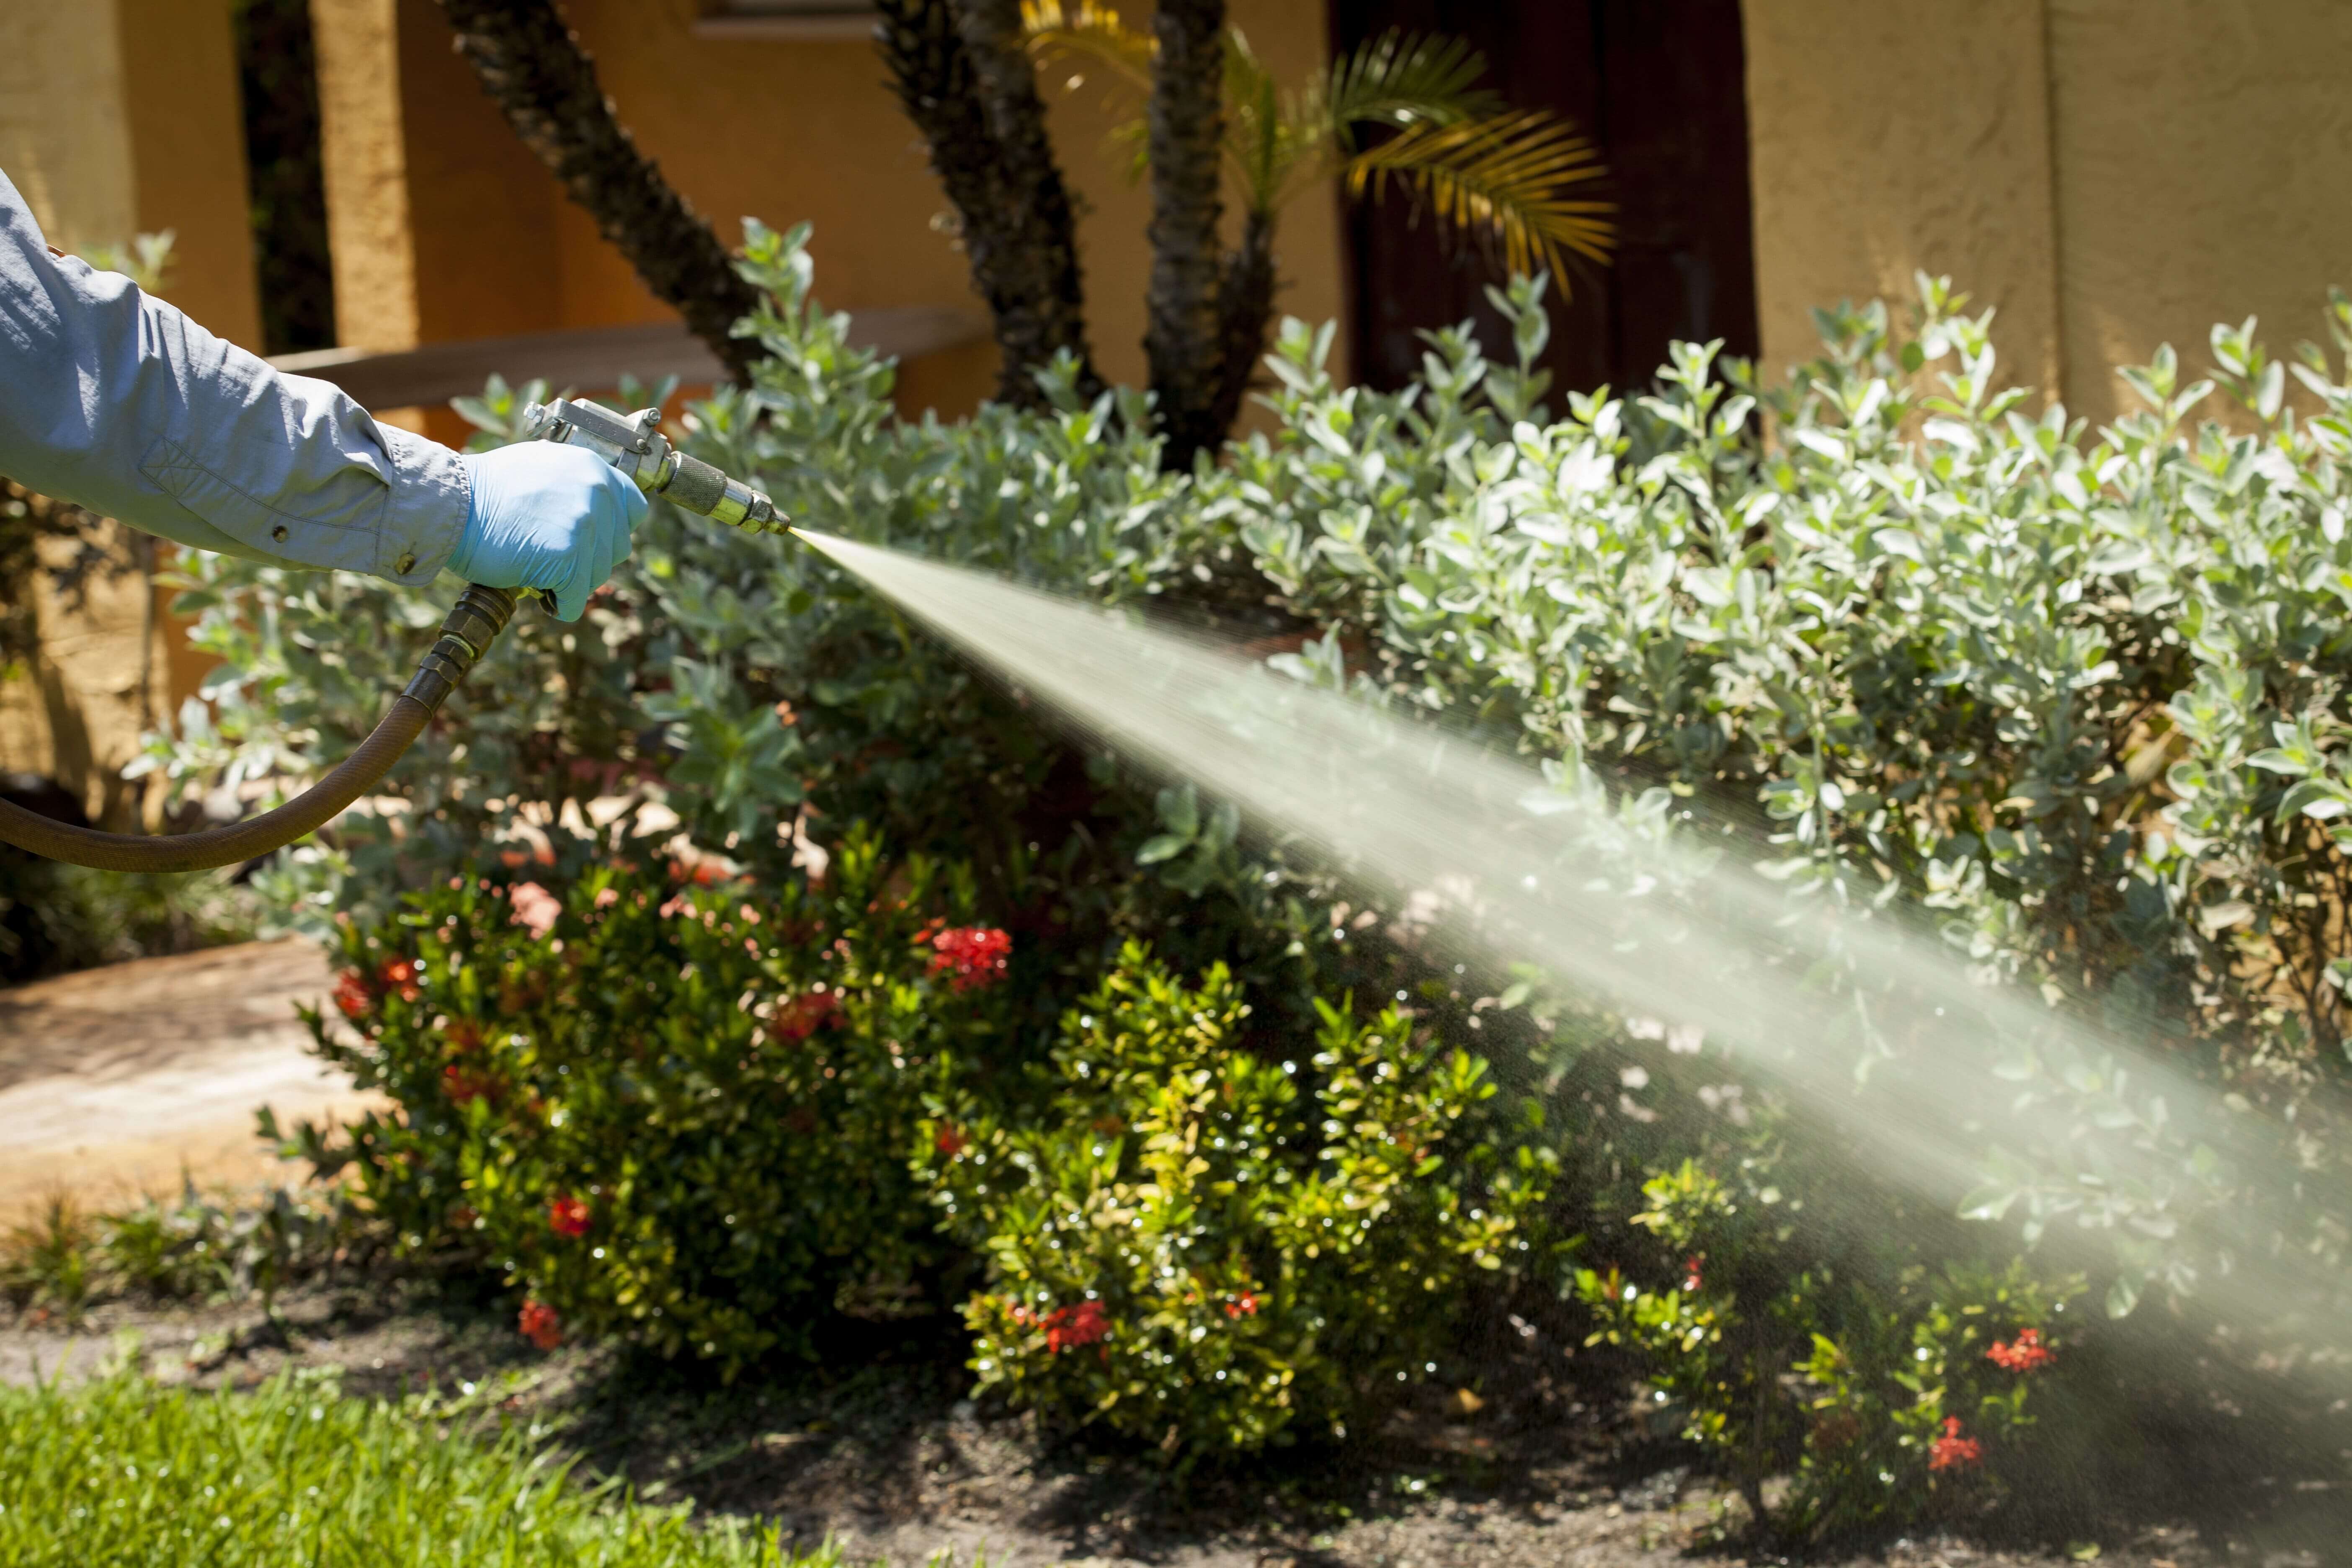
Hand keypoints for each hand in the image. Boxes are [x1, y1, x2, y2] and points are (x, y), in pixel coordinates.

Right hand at [451, 444, 646, 620]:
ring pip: (597, 577)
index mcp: (593, 467)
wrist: (449, 504)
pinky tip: (532, 585)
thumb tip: (596, 512)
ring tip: (533, 563)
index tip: (587, 540)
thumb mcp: (541, 468)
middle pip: (617, 549)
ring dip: (568, 582)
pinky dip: (556, 604)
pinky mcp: (569, 556)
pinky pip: (575, 600)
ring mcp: (585, 524)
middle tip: (547, 553)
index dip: (611, 531)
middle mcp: (596, 491)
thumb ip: (575, 486)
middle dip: (587, 560)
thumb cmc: (485, 491)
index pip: (633, 510)